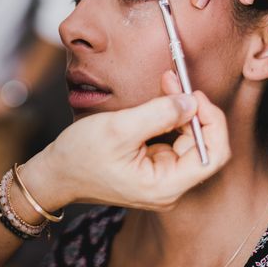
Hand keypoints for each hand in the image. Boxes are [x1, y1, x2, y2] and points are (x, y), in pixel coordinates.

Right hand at [20, 73, 230, 212]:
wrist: (55, 173)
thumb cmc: (79, 155)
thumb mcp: (119, 128)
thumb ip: (159, 114)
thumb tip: (190, 102)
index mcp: (165, 186)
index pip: (212, 155)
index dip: (211, 122)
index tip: (194, 95)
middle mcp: (169, 187)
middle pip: (202, 145)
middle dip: (192, 109)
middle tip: (173, 80)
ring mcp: (161, 178)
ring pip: (187, 140)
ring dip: (179, 110)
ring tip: (165, 84)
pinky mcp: (152, 168)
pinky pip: (171, 140)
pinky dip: (167, 118)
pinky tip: (157, 102)